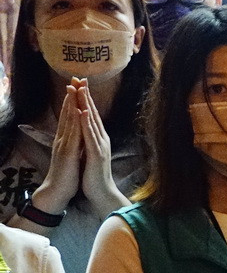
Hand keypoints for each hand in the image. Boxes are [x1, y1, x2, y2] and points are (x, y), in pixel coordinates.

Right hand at [33, 84, 83, 214]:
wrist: (58, 191)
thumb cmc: (67, 174)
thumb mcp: (72, 155)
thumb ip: (74, 143)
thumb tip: (80, 133)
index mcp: (66, 139)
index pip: (69, 116)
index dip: (73, 101)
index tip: (78, 86)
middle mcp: (63, 138)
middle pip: (67, 113)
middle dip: (72, 96)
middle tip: (75, 79)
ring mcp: (64, 145)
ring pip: (69, 120)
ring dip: (72, 104)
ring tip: (75, 88)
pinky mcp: (67, 153)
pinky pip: (72, 134)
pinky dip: (75, 122)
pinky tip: (78, 111)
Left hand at [75, 80, 128, 215]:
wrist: (102, 193)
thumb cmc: (94, 176)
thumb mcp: (91, 155)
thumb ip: (90, 142)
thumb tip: (86, 133)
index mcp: (98, 139)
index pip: (91, 116)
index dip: (85, 100)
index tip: (79, 85)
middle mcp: (102, 139)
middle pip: (93, 113)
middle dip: (86, 96)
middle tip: (80, 78)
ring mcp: (100, 145)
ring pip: (92, 120)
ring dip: (86, 104)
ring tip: (80, 89)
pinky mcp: (97, 153)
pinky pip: (91, 135)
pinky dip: (87, 122)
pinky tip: (83, 112)